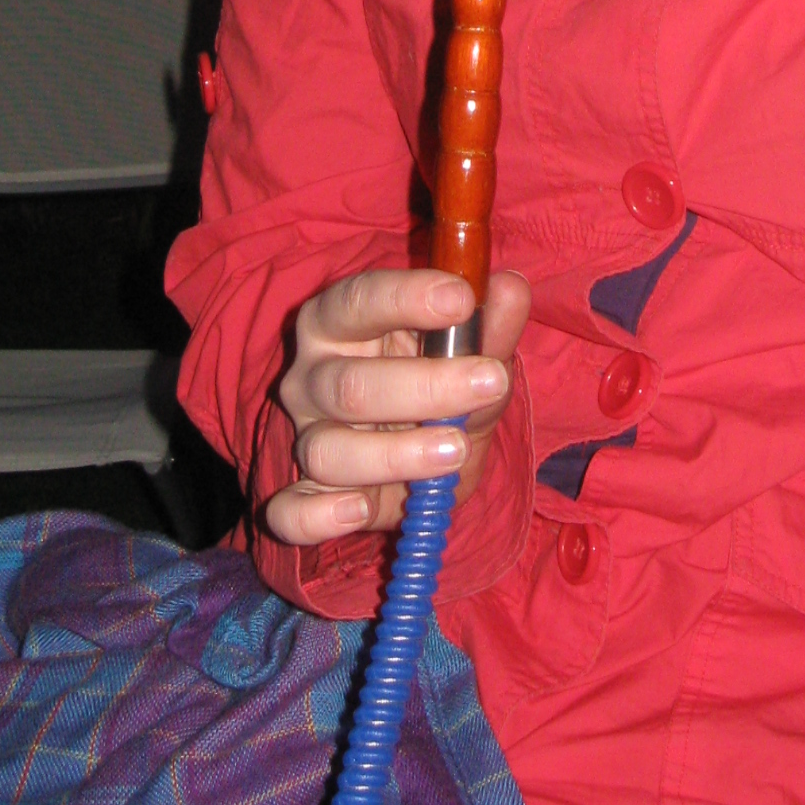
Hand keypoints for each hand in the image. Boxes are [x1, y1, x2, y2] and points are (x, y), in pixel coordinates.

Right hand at [265, 265, 531, 545]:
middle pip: (350, 383)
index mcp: (339, 322)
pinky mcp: (303, 498)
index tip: (462, 299)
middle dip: (426, 386)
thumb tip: (511, 288)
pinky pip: (293, 512)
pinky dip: (320, 516)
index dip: (406, 296)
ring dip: (395, 455)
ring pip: (328, 450)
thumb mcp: (474, 357)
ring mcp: (305, 438)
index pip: (359, 300)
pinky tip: (360, 509)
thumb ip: (490, 327)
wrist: (425, 463)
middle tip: (489, 383)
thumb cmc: (438, 389)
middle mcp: (312, 377)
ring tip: (454, 450)